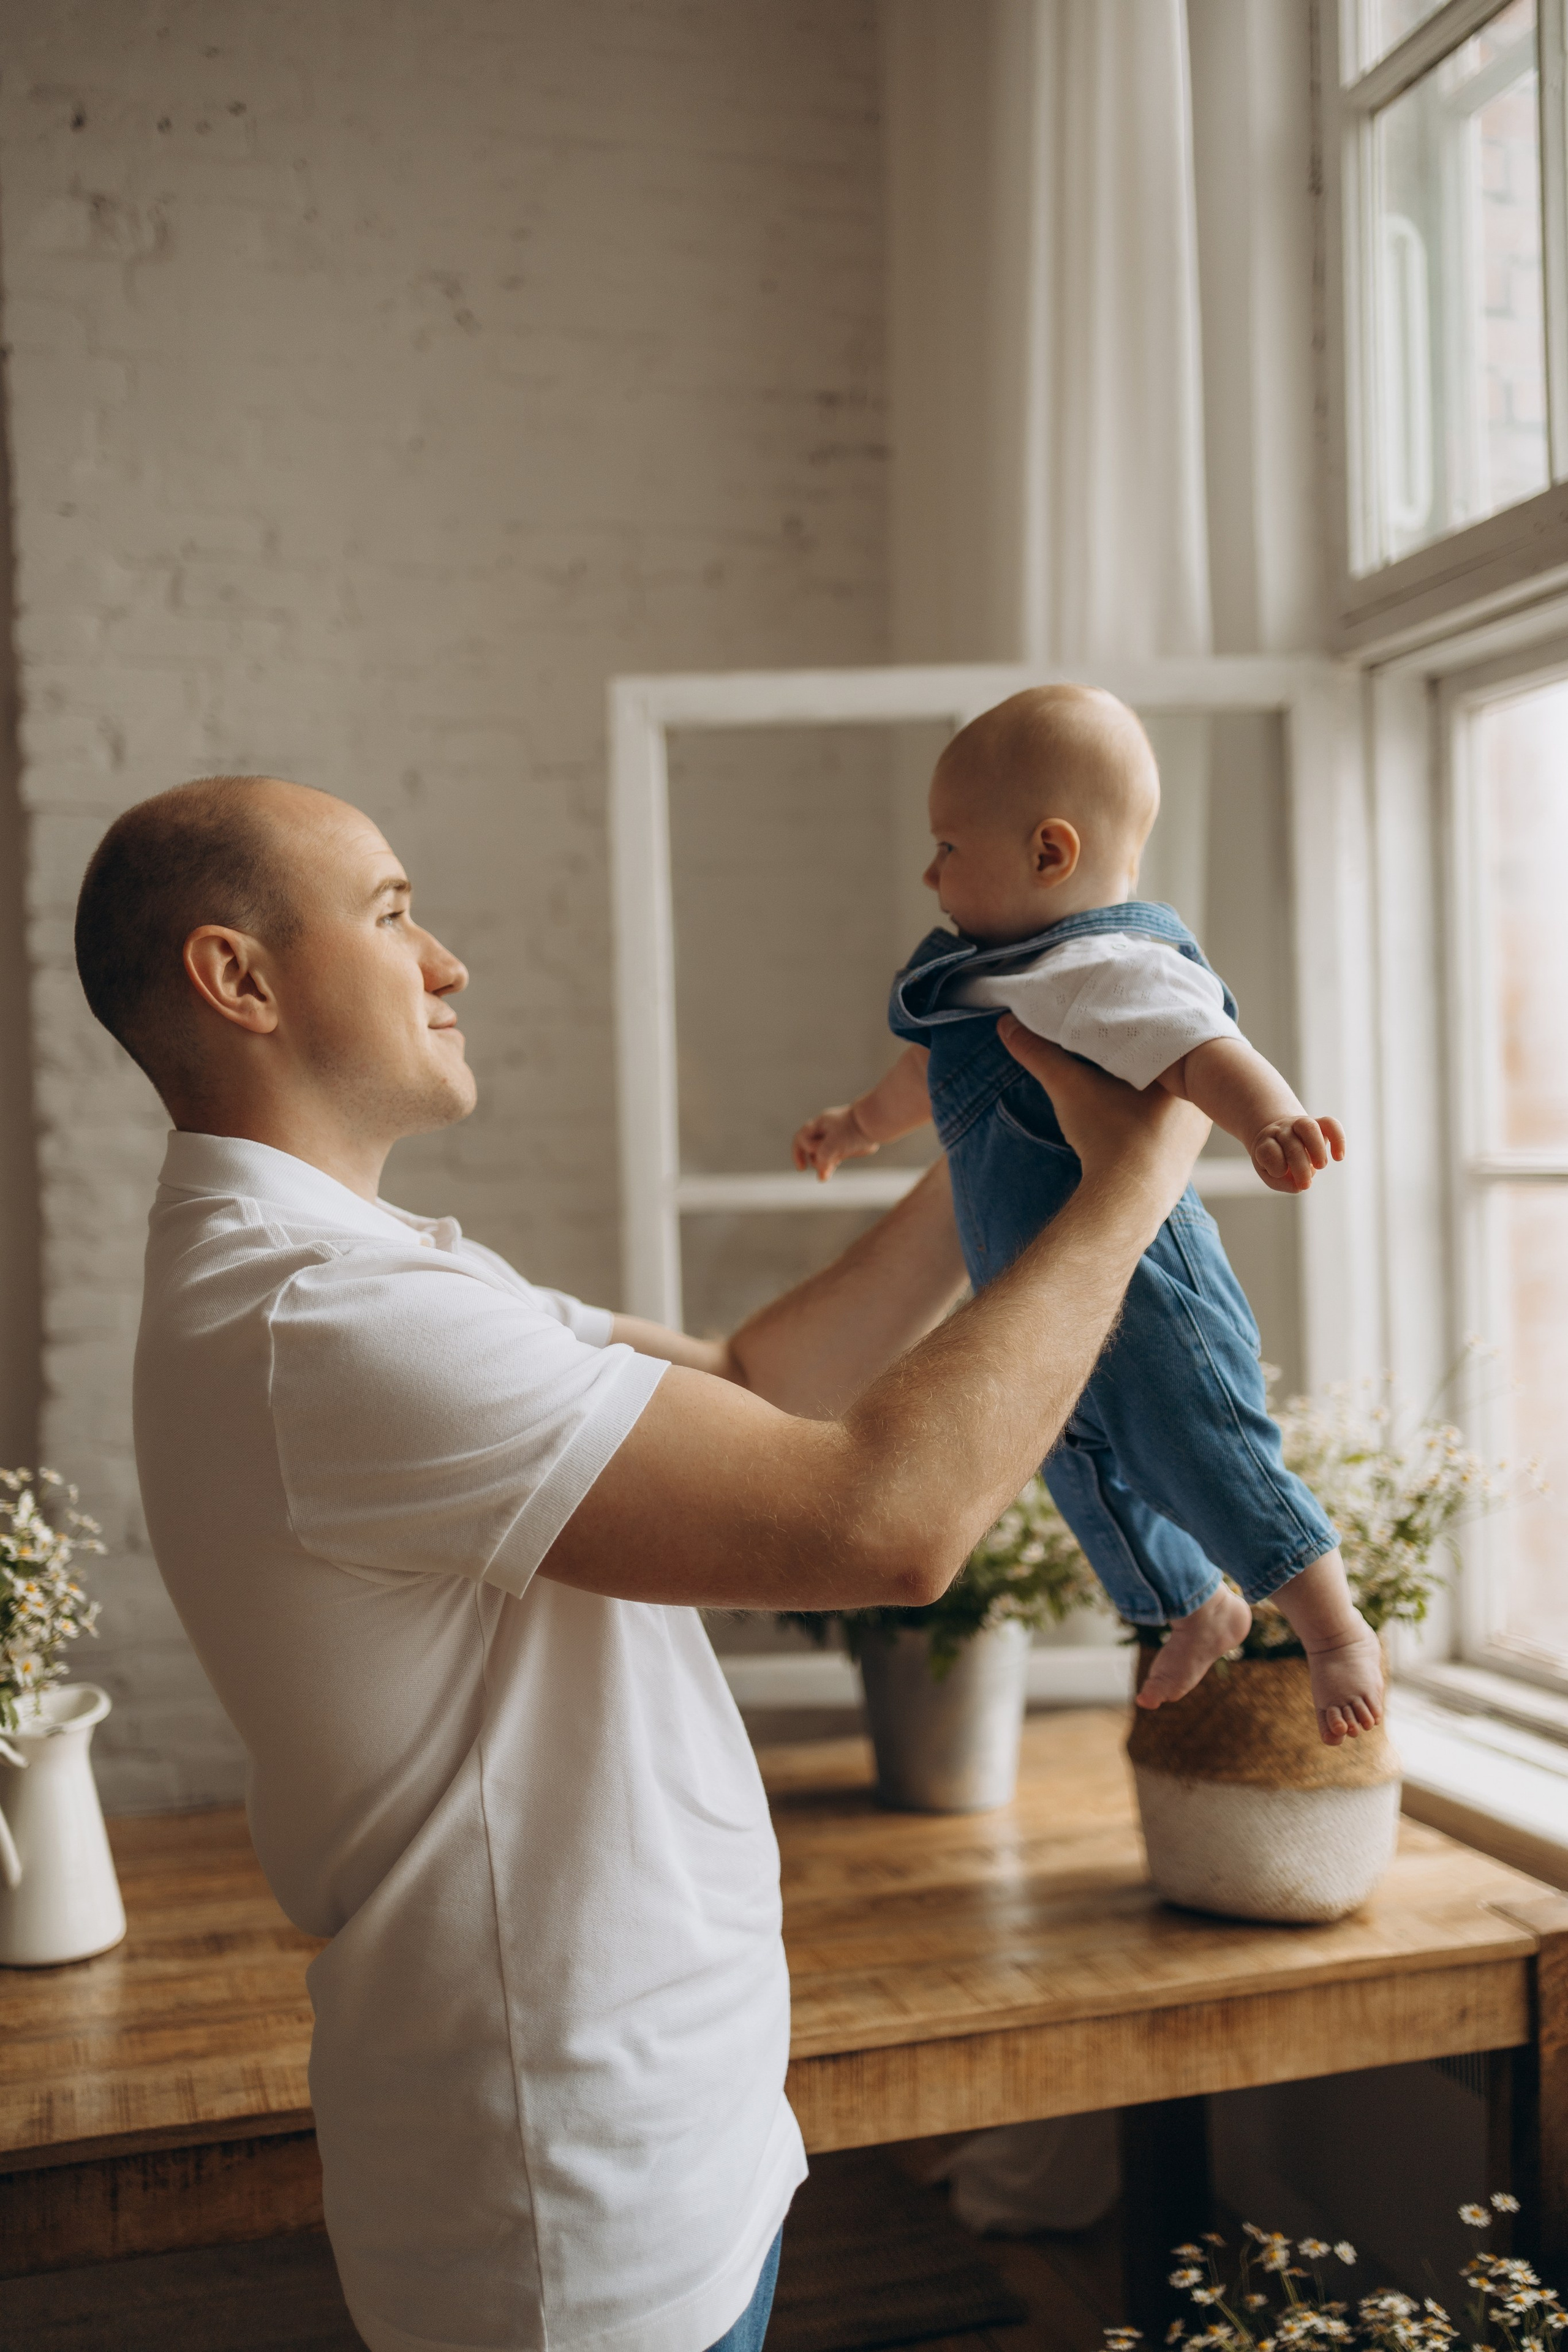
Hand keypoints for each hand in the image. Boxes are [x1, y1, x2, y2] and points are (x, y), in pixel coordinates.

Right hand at [793, 1103, 878, 1181]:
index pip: (800, 1139)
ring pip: (821, 1156)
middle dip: (814, 1160)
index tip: (802, 1169)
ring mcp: (833, 1139)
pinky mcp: (843, 1147)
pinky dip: (830, 1165)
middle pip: (810, 1150)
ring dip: (822, 1164)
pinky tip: (831, 1171)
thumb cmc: (851, 1130)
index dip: (798, 1154)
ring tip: (828, 1171)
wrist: (872, 1125)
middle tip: (824, 1166)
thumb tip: (821, 1177)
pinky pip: (832, 1158)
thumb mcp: (833, 1144)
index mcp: (818, 1125)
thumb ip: (823, 1159)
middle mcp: (823, 1132)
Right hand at [996, 1017, 1208, 1211]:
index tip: (1121, 1025)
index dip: (1141, 1028)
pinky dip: (1155, 1118)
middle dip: (1145, 1059)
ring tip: (1125, 1083)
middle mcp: (1197, 1099)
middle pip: (1170, 1067)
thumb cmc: (1109, 1138)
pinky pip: (1172, 1125)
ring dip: (1153, 1091)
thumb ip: (1039, 1053)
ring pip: (1173, 1097)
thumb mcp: (1069, 1087)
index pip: (1163, 1037)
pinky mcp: (1187, 1156)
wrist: (1128, 1201)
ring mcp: (1197, 1131)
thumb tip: (1008, 1025)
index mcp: (1181, 1071)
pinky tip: (1134, 1119)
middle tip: (1119, 1049)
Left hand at [1252, 1114, 1344, 1193]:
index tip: (1280, 1174)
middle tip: (1305, 1184)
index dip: (1276, 1167)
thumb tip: (1300, 1185)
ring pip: (1308, 1127)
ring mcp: (1300, 1123)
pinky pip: (1330, 1124)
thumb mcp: (1271, 1174)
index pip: (1267, 1150)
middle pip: (1291, 1143)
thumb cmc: (1276, 1160)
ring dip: (1317, 1149)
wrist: (1280, 1136)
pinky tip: (1339, 1157)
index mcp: (1266, 1141)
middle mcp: (1282, 1130)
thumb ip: (1283, 1182)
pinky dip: (1338, 1139)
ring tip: (1320, 1166)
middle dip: (1300, 1167)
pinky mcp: (1319, 1123)